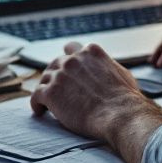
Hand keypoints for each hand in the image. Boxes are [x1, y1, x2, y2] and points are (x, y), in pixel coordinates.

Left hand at [30, 42, 161, 162]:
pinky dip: (36, 103)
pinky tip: (40, 111)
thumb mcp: (122, 72)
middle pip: (56, 62)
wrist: (119, 114)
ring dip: (46, 88)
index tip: (67, 69)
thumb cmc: (125, 98)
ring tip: (47, 102)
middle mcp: (73, 59)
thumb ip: (108, 66)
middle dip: (56, 75)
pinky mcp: (50, 92)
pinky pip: (36, 96)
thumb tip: (107, 68)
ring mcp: (60, 75)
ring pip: (44, 78)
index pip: (72, 48)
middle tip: (57, 88)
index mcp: (91, 52)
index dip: (69, 59)